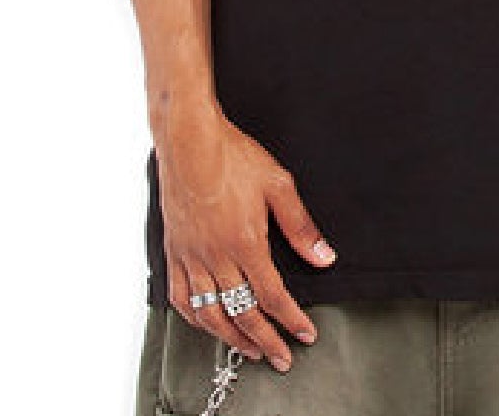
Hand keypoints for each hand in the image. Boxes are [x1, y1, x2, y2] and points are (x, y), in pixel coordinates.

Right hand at [155, 102, 336, 371]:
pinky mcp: (174, 251)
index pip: (272, 296)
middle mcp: (216, 256)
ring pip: (211, 314)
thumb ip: (301, 226)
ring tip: (250, 350)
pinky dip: (195, 318)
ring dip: (232, 338)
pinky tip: (206, 323)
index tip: (305, 334)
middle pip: (243, 313)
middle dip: (266, 340)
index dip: (291, 320)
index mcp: (245, 242)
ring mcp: (192, 256)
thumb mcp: (278, 185)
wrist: (190, 140)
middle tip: (281, 358)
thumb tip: (324, 257)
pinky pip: (181, 298)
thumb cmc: (233, 156)